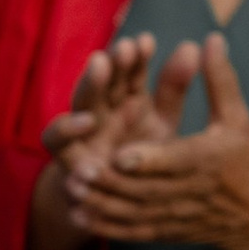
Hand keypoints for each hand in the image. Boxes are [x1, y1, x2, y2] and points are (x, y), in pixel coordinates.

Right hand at [26, 36, 168, 249]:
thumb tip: (192, 45)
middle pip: (104, 79)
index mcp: (126, 100)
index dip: (138, 57)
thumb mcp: (163, 124)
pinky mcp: (64, 155)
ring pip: (80, 100)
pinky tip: (85, 121)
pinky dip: (65, 129)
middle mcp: (102, 110)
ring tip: (101, 65)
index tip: (148, 42)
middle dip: (114, 60)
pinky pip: (56, 140)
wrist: (111, 206)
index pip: (130, 71)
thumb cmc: (143, 160)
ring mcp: (80, 132)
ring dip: (90, 82)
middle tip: (125, 46)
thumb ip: (174, 89)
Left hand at [49, 35, 248, 249]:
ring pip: (134, 212)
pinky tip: (79, 218)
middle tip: (77, 169)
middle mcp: (191, 191)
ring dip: (101, 203)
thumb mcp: (238, 118)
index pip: (175, 162)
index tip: (118, 154)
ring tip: (72, 188)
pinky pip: (134, 232)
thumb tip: (210, 38)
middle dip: (110, 182)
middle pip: (145, 190)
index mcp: (208, 160)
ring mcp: (177, 215)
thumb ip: (219, 81)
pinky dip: (107, 227)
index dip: (146, 160)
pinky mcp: (168, 232)